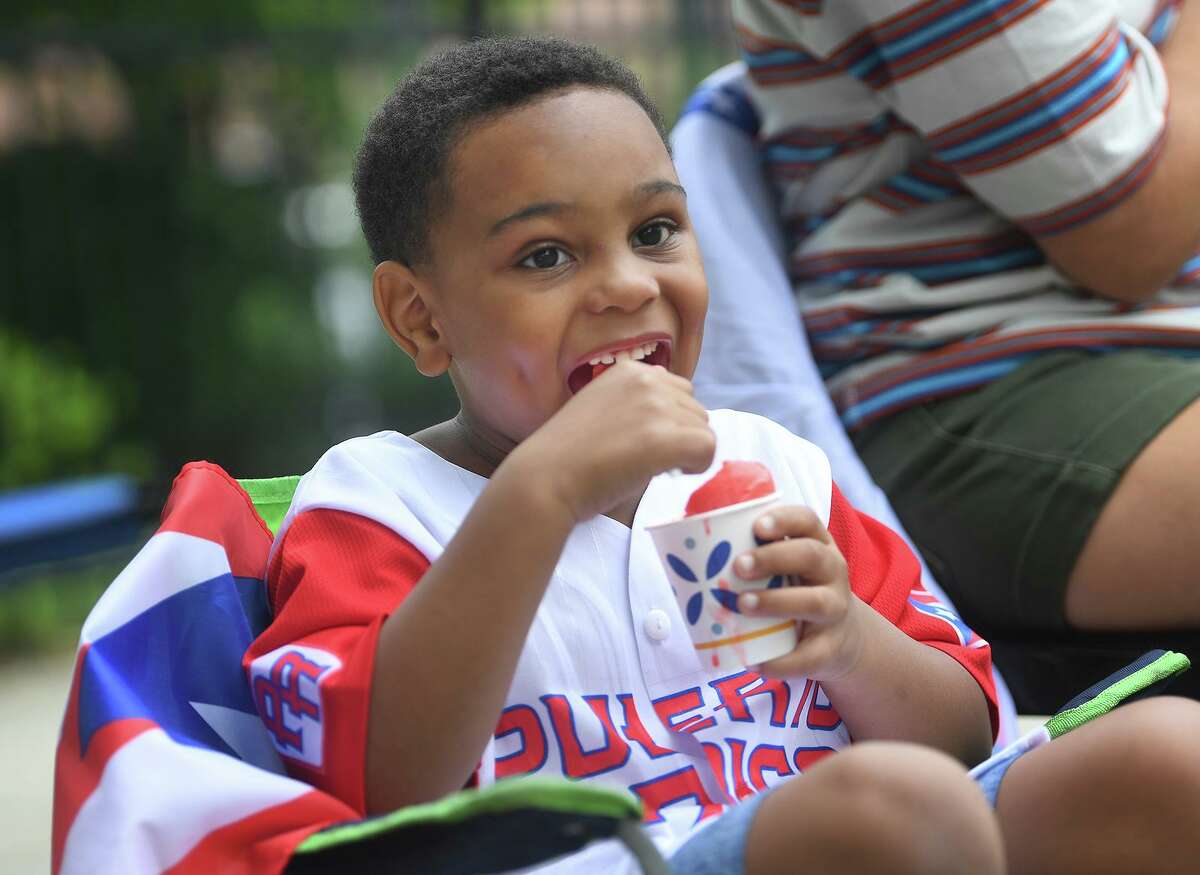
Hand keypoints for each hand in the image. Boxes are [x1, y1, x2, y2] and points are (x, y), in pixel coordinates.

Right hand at [510, 360, 715, 522]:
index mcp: (629, 371)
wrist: (544, 479)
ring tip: (652, 468)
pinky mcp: (665, 438)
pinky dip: (697, 466)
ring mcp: (657, 407)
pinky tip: (670, 474)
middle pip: (695, 409)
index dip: (669, 421)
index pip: (678, 390)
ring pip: (704, 429)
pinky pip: (708, 448)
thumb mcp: (601, 410)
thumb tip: (675, 425)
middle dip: (680, 435)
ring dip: (686, 452)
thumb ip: (635, 406)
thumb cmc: (567, 456)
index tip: (646, 442)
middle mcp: (647, 380)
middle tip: (649, 459)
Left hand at [734, 505, 866, 681]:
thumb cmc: (798, 592)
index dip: (784, 519)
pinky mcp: (831, 649)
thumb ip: (753, 557)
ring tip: (743, 604)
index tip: (756, 526)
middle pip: (811, 556)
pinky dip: (781, 662)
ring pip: (815, 602)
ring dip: (776, 602)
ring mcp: (836, 611)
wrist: (843, 640)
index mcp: (818, 546)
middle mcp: (832, 573)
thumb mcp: (787, 569)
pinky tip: (753, 662)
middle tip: (738, 566)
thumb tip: (688, 550)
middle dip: (774, 558)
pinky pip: (808, 656)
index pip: (807, 521)